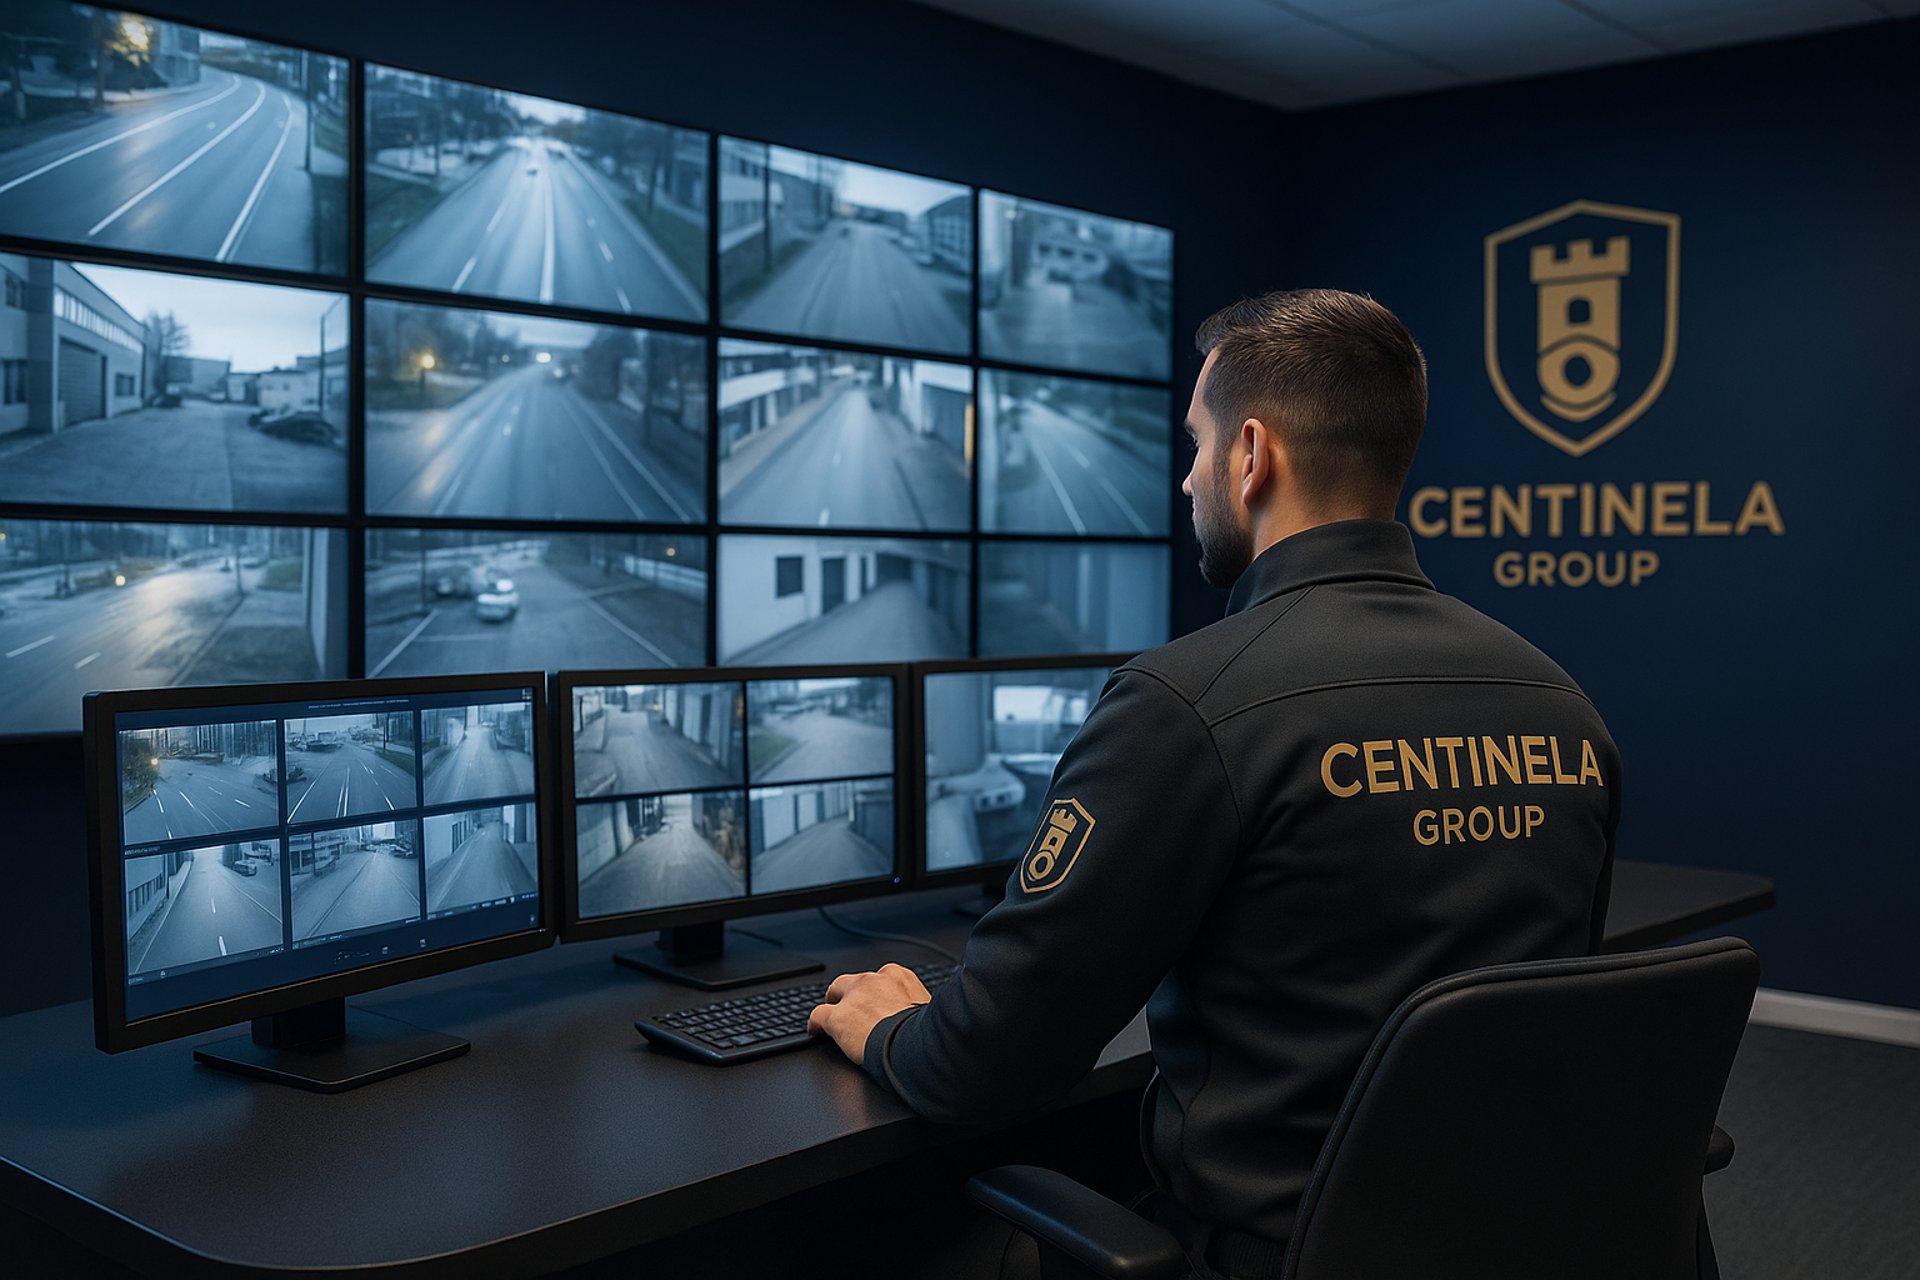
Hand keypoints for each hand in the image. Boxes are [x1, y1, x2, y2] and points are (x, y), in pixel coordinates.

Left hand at [807, 963, 931, 1064]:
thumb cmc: (926, 1033)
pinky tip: (815, 1031)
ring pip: (836, 993)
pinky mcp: (838, 1018)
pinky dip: (815, 1023)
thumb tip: (921, 1019)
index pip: (881, 979)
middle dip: (851, 993)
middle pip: (854, 981)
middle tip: (850, 1007)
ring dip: (835, 1005)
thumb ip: (916, 1007)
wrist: (915, 1046)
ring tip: (832, 1017)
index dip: (875, 992)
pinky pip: (818, 1016)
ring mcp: (854, 997)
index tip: (876, 1001)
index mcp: (899, 978)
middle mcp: (874, 981)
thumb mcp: (927, 1011)